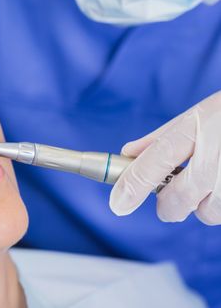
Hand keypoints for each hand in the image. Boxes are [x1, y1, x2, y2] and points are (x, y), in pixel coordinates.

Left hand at [109, 91, 220, 224]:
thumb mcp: (196, 114)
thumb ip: (160, 138)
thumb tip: (127, 154)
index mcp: (195, 131)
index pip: (154, 165)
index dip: (131, 188)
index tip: (117, 204)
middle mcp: (216, 159)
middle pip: (175, 203)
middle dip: (168, 203)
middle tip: (175, 189)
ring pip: (206, 214)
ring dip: (203, 204)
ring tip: (216, 178)